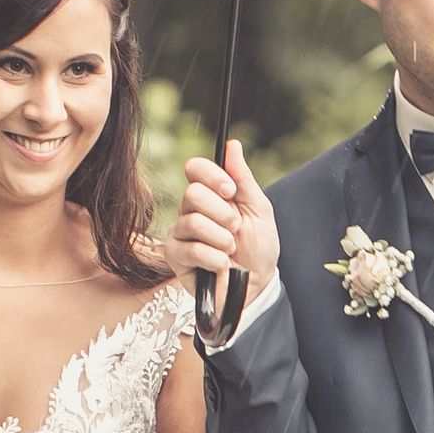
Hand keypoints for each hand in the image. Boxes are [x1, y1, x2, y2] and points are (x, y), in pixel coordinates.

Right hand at [166, 141, 279, 308]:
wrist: (256, 287)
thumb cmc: (258, 249)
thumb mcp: (258, 209)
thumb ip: (243, 178)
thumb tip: (232, 145)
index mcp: (210, 195)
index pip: (194, 168)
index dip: (210, 175)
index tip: (230, 191)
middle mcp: (190, 210)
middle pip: (192, 193)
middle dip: (223, 214)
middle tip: (236, 229)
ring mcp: (180, 233)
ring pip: (193, 222)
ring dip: (222, 239)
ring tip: (231, 251)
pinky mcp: (174, 257)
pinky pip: (192, 249)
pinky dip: (215, 259)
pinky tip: (222, 267)